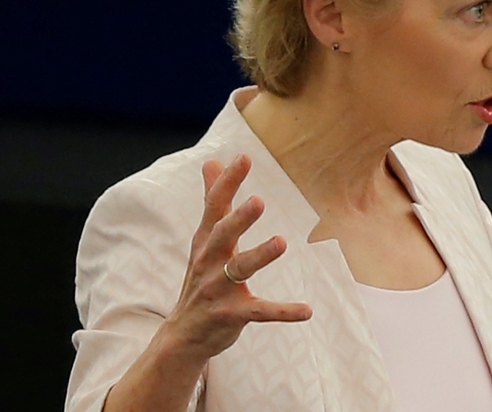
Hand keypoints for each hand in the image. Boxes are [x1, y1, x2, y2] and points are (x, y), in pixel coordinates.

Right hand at [162, 154, 311, 360]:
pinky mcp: (231, 315)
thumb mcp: (204, 238)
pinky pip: (260, 312)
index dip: (228, 182)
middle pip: (222, 236)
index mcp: (206, 240)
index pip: (214, 206)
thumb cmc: (201, 277)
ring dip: (260, 256)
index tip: (244, 157)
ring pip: (239, 269)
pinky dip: (283, 312)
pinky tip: (307, 310)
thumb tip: (211, 161)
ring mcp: (218, 289)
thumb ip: (212, 199)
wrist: (184, 334)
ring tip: (282, 241)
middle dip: (238, 219)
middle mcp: (209, 262)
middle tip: (258, 200)